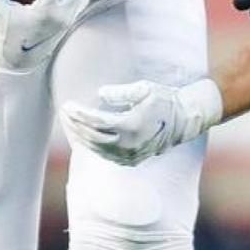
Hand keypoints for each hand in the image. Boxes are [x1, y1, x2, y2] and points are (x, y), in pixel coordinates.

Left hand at [61, 78, 223, 165]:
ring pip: (97, 149)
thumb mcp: (145, 89)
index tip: (67, 105)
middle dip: (75, 124)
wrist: (185, 119)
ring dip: (79, 136)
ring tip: (69, 123)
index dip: (79, 114)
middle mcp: (130, 144)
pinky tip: (82, 137)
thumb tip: (101, 94)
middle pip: (92, 137)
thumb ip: (121, 93)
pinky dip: (91, 147)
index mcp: (132, 126)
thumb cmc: (164, 99)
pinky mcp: (132, 160)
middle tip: (64, 112)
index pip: (96, 122)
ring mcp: (131, 155)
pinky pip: (105, 156)